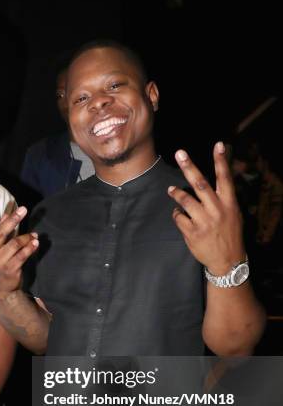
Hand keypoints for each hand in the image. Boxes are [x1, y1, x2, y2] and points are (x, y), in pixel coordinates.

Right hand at [0, 199, 38, 299]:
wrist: (1, 289)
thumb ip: (0, 233)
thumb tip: (6, 214)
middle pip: (0, 232)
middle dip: (12, 220)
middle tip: (23, 209)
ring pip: (14, 244)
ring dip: (26, 237)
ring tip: (35, 234)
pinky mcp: (10, 269)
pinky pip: (22, 255)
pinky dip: (30, 248)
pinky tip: (36, 242)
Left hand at [168, 142, 245, 273]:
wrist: (227, 260)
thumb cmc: (229, 233)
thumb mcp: (233, 214)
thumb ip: (223, 198)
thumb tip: (214, 181)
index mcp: (229, 203)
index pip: (225, 178)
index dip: (221, 161)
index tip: (218, 144)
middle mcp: (217, 209)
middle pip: (201, 183)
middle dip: (190, 167)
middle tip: (180, 153)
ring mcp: (204, 221)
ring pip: (185, 200)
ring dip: (176, 193)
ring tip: (171, 189)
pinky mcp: (192, 232)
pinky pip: (179, 217)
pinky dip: (177, 214)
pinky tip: (179, 215)